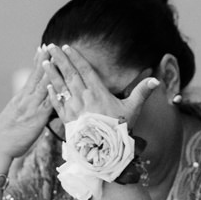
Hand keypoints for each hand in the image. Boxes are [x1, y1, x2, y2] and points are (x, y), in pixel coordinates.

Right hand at [0, 47, 55, 159]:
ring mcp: (31, 106)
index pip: (31, 76)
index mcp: (20, 99)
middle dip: (44, 60)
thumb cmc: (3, 138)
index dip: (37, 62)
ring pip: (43, 84)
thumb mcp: (12, 120)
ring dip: (51, 69)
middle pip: (37, 75)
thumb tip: (28, 112)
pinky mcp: (37, 117)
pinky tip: (60, 81)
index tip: (41, 49)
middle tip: (49, 45)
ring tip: (56, 56)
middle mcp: (25, 99)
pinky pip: (48, 100)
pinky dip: (53, 90)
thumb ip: (24, 112)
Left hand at [42, 44, 159, 123]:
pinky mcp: (67, 120)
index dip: (75, 57)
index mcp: (98, 93)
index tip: (67, 47)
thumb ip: (142, 92)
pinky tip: (46, 85)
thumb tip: (156, 80)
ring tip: (44, 62)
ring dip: (52, 73)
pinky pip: (57, 104)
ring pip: (61, 87)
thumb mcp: (133, 109)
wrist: (106, 152)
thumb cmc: (120, 130)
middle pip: (70, 74)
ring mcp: (74, 109)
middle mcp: (84, 98)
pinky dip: (51, 94)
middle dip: (60, 59)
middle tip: (50, 47)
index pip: (85, 70)